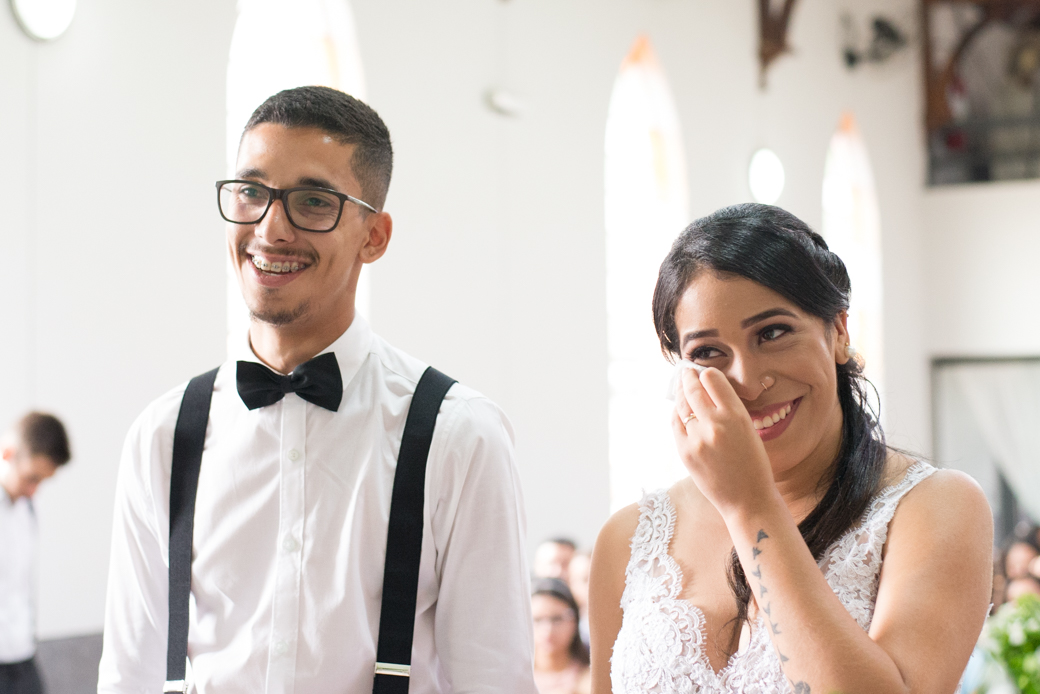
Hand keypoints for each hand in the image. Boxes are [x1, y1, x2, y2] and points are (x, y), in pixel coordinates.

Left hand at [672, 366, 777, 518]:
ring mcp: (697, 439)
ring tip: (682, 386)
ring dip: (681, 393)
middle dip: (688, 377)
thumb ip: (729, 410)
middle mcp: (714, 424)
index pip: (713, 379)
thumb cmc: (753, 464)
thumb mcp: (749, 429)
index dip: (707, 374)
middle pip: (693, 389)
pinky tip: (679, 410)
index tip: (704, 372)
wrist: (747, 500)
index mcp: (736, 416)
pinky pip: (676, 424)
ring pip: (682, 406)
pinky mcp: (685, 452)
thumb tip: (707, 389)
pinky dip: (677, 414)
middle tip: (686, 371)